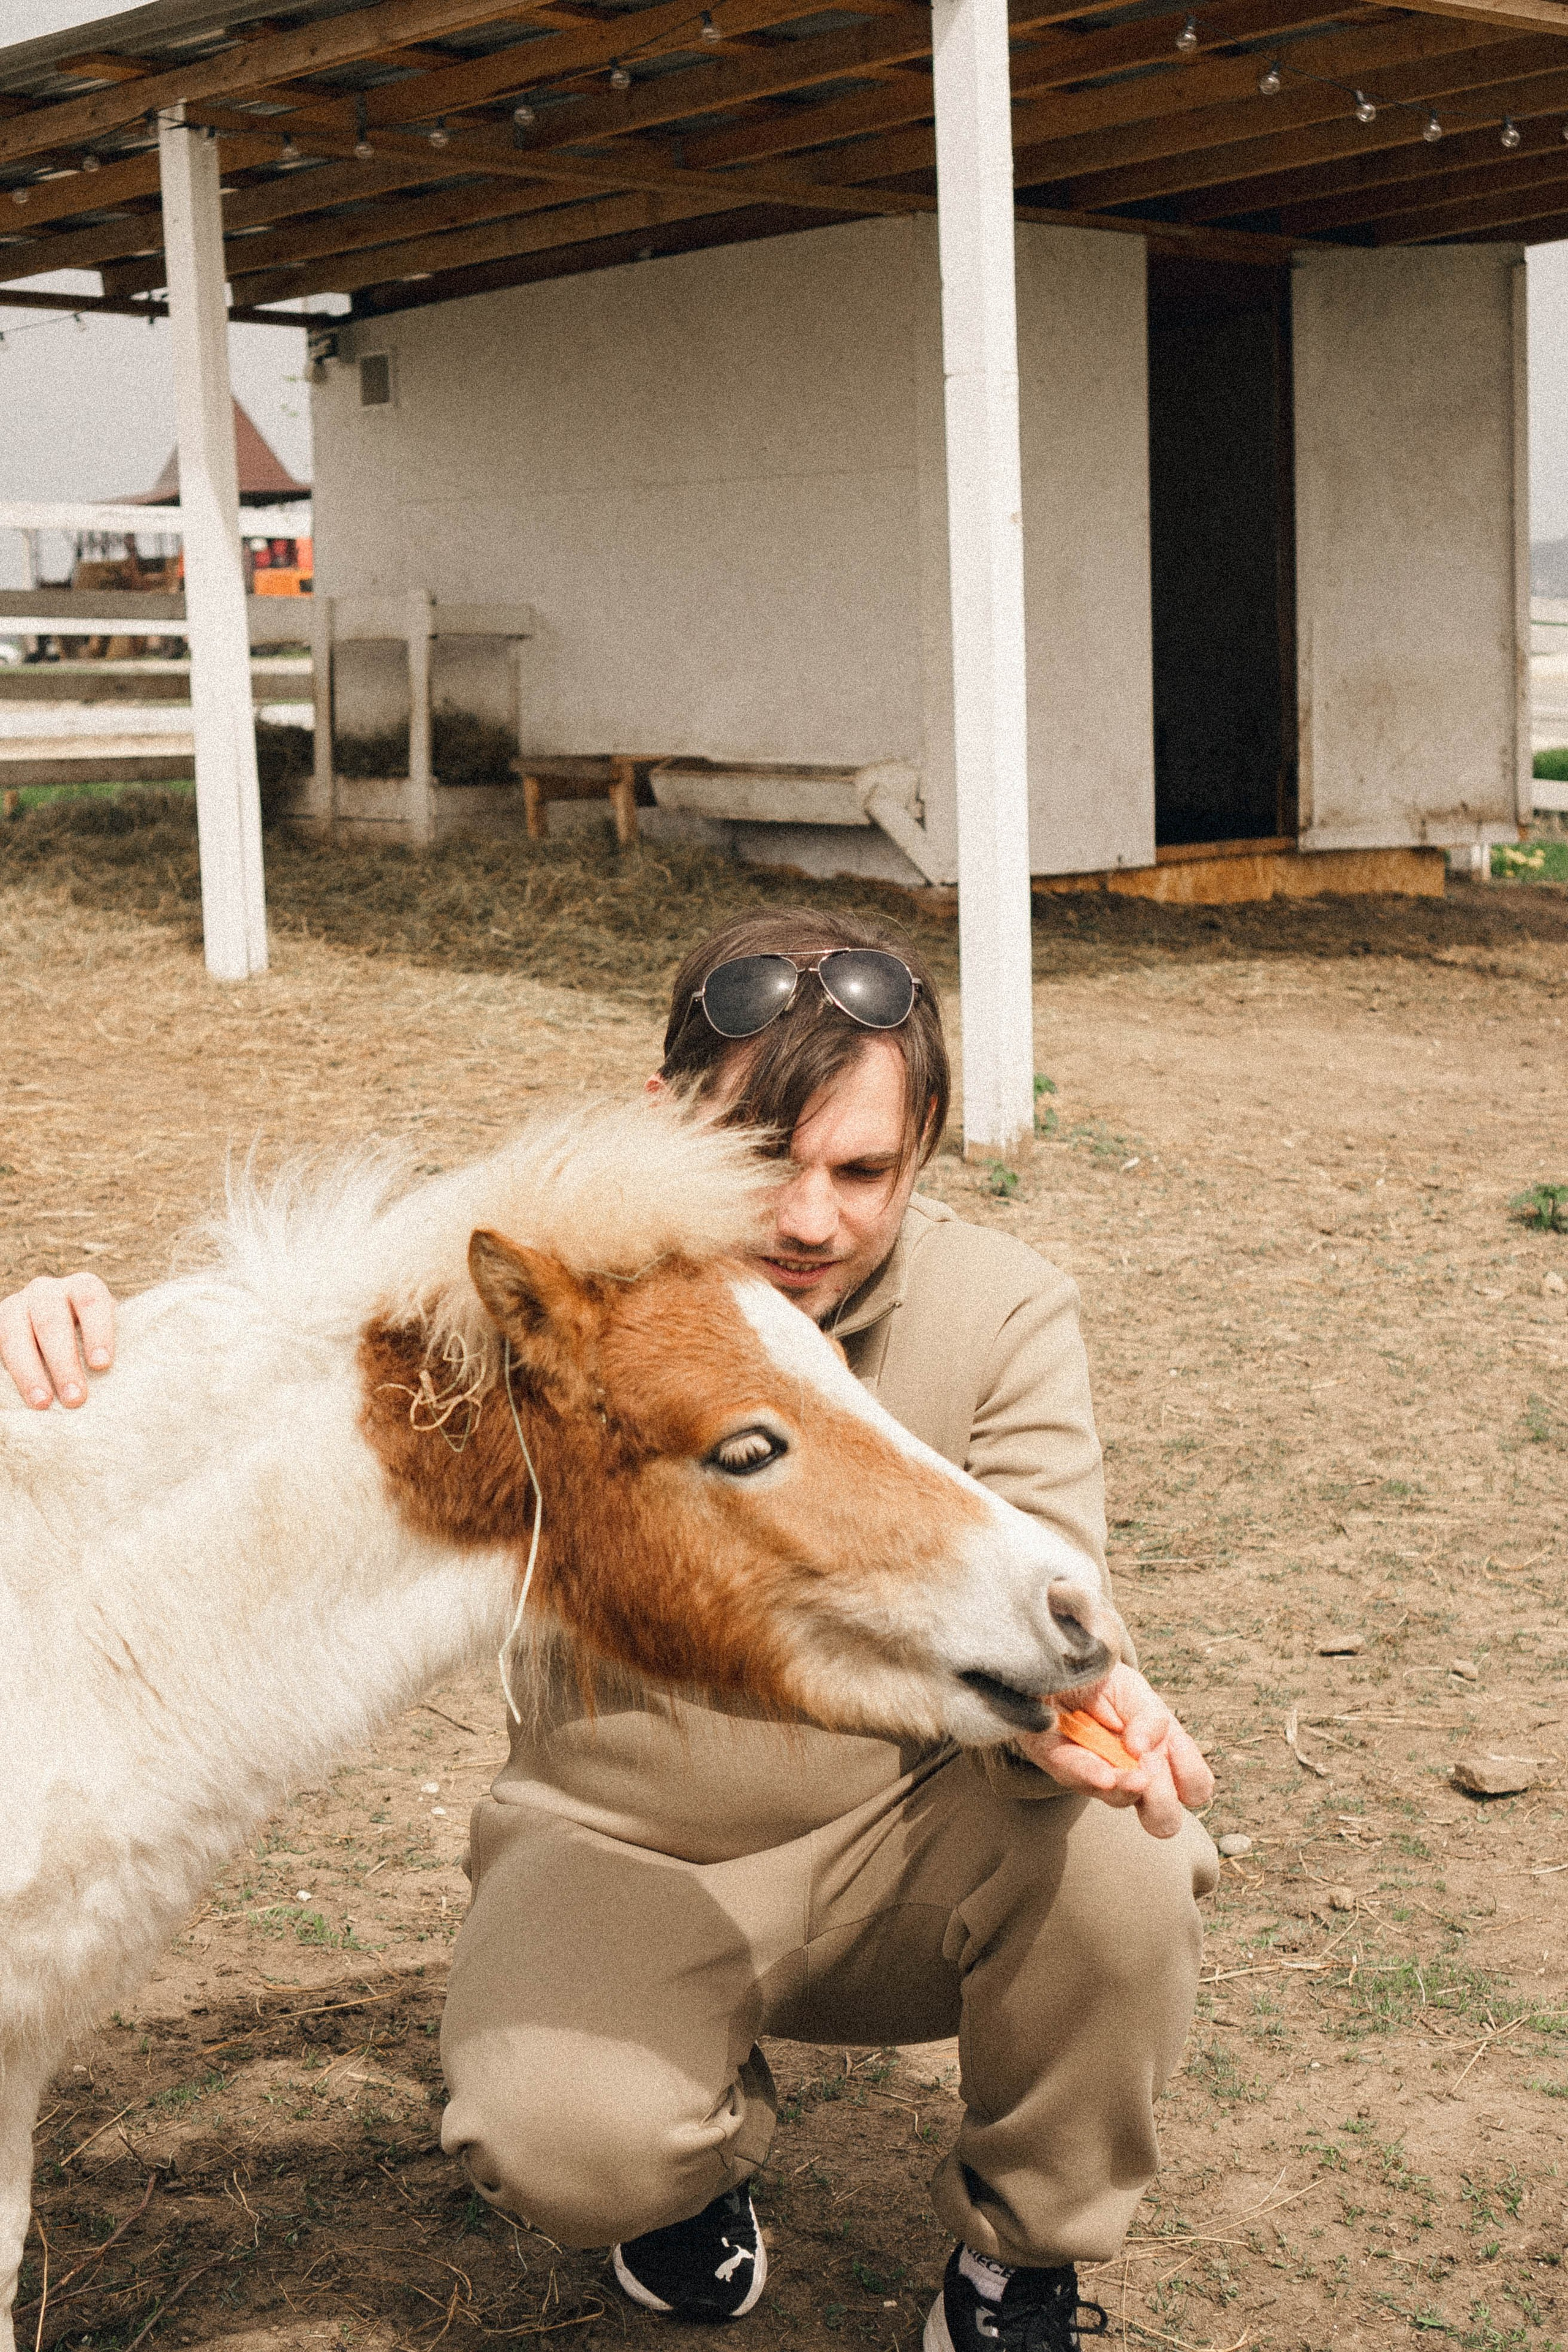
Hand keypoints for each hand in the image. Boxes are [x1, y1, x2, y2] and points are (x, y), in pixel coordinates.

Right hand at [0, 1272, 116, 1408]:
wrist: (55, 1328)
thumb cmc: (90, 1337)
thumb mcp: (102, 1334)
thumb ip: (104, 1350)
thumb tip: (112, 1384)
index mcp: (82, 1286)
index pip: (91, 1301)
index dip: (97, 1332)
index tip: (101, 1365)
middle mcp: (47, 1291)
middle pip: (52, 1322)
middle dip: (63, 1363)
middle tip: (75, 1398)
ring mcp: (18, 1305)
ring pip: (17, 1336)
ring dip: (30, 1373)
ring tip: (44, 1403)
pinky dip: (9, 1371)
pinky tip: (21, 1394)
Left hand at [1016, 1663, 1213, 1838]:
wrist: (1059, 1670)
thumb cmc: (1108, 1685)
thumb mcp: (1137, 1693)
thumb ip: (1151, 1718)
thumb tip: (1143, 1750)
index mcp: (1163, 1757)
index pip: (1195, 1789)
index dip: (1192, 1778)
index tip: (1176, 1745)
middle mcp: (1134, 1777)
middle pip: (1165, 1820)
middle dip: (1162, 1800)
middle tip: (1150, 1766)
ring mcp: (1098, 1778)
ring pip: (1121, 1800)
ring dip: (1129, 1787)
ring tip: (1132, 1771)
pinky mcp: (1062, 1765)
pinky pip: (1077, 1777)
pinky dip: (1093, 1776)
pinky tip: (1105, 1776)